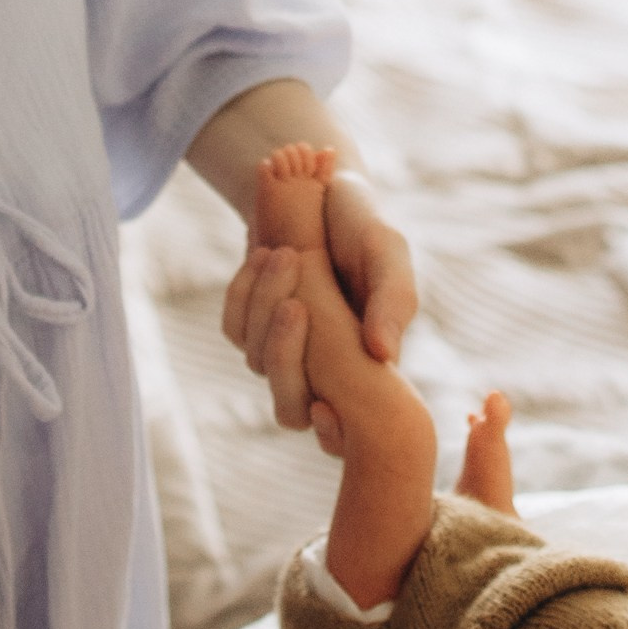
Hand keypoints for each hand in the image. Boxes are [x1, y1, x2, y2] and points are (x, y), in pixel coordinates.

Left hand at [222, 171, 419, 431]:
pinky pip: (235, 329)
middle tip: (297, 303)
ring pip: (258, 361)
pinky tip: (264, 255)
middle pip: (289, 407)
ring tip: (287, 253)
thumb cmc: (363, 226)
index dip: (333, 436)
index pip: (346, 431)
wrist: (319, 191)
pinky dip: (244, 293)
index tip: (326, 410)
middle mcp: (323, 371)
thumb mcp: (387, 254)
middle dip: (287, 356)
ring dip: (267, 307)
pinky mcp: (252, 326)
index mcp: (366, 367)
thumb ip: (392, 301)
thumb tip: (383, 354)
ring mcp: (284, 352)